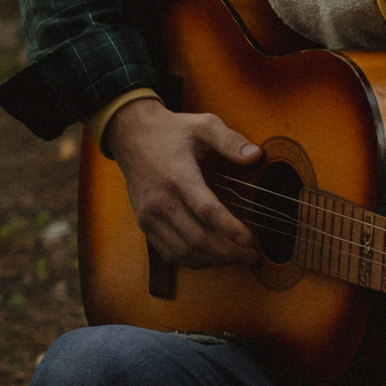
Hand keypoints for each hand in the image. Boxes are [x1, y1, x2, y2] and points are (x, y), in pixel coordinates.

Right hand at [107, 101, 264, 267]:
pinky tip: (213, 257)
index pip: (207, 211)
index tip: (251, 241)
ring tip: (237, 258)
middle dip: (229, 252)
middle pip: (197, 238)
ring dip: (213, 260)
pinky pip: (169, 252)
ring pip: (184, 251)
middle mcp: (160, 201)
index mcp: (178, 176)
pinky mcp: (144, 224)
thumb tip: (256, 156)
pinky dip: (193, 261)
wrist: (130, 135)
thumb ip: (229, 140)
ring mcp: (149, 216)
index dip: (231, 230)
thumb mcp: (202, 125)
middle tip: (252, 256)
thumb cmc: (170, 131)